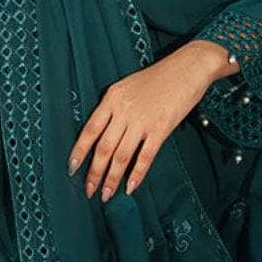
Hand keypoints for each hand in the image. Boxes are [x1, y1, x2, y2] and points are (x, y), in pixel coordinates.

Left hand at [67, 39, 233, 200]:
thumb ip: (114, 108)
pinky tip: (130, 188)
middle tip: (89, 191)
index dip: (79, 152)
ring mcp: (142, 120)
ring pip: (121, 156)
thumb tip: (103, 135)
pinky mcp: (161, 128)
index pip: (89, 130)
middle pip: (103, 148)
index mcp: (112, 98)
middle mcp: (123, 110)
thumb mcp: (128, 86)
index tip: (72, 169)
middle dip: (94, 173)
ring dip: (112, 179)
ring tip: (106, 195)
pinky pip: (145, 157)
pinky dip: (136, 175)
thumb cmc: (160, 76)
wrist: (190, 66)